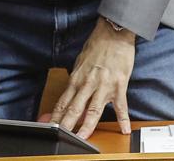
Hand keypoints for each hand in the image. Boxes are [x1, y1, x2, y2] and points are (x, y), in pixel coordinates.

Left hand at [48, 18, 134, 137]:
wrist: (113, 35)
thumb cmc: (96, 48)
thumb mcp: (80, 64)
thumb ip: (77, 81)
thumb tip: (72, 95)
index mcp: (76, 79)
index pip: (63, 101)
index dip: (56, 115)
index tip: (49, 125)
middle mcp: (87, 84)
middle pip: (74, 108)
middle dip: (66, 124)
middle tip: (60, 136)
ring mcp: (103, 86)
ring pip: (93, 110)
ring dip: (87, 125)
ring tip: (83, 138)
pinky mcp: (119, 85)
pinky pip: (121, 106)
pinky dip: (123, 119)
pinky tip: (124, 130)